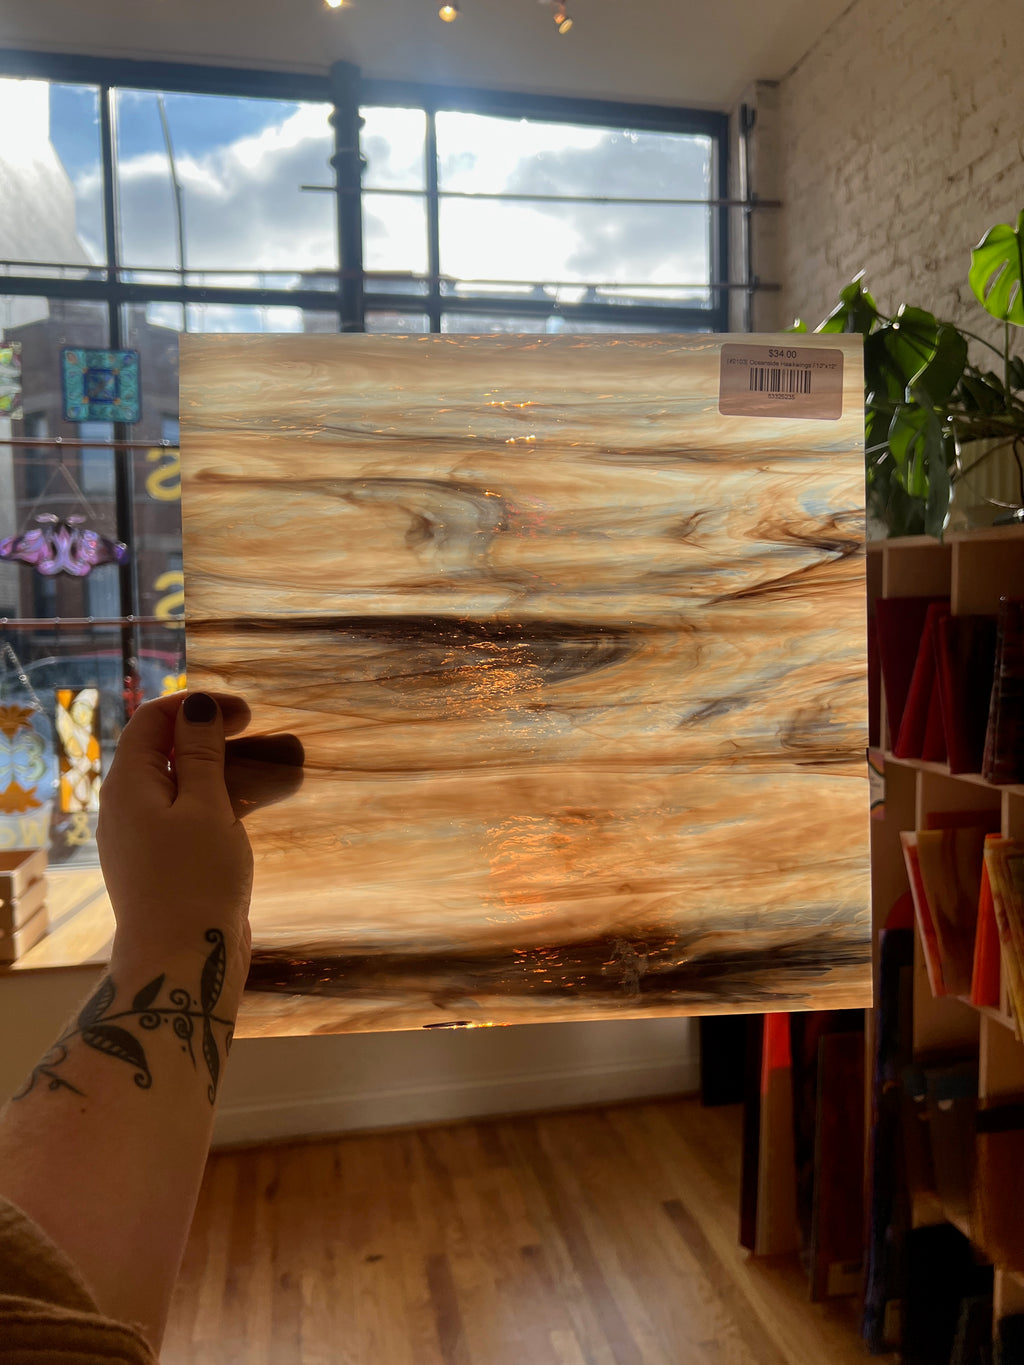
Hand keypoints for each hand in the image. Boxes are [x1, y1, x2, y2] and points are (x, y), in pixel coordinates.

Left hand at [97, 692, 254, 971]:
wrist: (182, 963)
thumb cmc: (195, 880)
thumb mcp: (205, 807)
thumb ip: (201, 753)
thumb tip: (197, 706)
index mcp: (129, 783)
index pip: (152, 720)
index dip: (196, 706)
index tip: (246, 712)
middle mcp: (129, 805)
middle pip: (168, 750)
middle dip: (217, 737)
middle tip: (264, 735)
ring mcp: (147, 836)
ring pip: (187, 785)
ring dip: (229, 770)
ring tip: (279, 769)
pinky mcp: (167, 862)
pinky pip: (193, 815)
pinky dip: (225, 802)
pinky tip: (261, 806)